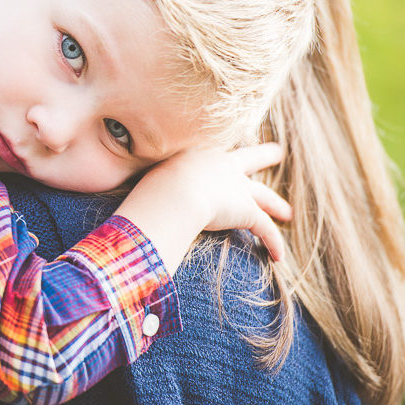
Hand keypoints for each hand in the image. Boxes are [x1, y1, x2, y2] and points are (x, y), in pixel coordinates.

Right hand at [114, 143, 291, 271]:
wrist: (174, 192)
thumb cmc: (153, 187)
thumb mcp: (143, 180)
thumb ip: (136, 191)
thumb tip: (117, 209)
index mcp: (196, 152)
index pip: (213, 151)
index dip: (220, 152)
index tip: (227, 147)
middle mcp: (221, 164)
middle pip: (248, 159)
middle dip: (264, 156)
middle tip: (276, 152)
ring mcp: (236, 186)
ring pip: (262, 195)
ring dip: (276, 204)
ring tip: (287, 212)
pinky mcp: (246, 210)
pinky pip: (264, 228)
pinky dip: (274, 243)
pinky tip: (278, 257)